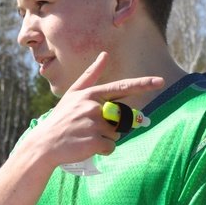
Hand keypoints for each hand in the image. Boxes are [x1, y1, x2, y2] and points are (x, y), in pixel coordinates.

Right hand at [25, 52, 163, 168]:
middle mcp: (94, 107)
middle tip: (90, 128)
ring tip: (85, 136)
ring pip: (116, 134)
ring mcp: (94, 125)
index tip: (160, 81)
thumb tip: (105, 54)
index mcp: (91, 95)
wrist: (44, 144)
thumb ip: (90, 75)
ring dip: (105, 138)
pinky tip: (86, 146)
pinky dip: (101, 150)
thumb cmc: (60, 118)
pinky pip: (110, 147)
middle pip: (121, 117)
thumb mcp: (73, 94)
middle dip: (111, 125)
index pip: (121, 88)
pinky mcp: (94, 142)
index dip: (143, 84)